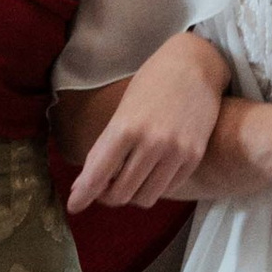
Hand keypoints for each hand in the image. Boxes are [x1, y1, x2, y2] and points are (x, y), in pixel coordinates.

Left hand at [67, 34, 227, 212]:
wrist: (196, 65)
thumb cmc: (152, 83)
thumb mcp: (123, 110)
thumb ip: (106, 147)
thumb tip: (85, 184)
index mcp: (126, 127)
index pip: (98, 174)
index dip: (83, 195)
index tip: (74, 206)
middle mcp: (152, 143)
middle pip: (121, 194)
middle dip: (107, 196)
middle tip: (104, 188)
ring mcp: (176, 152)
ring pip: (145, 197)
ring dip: (132, 195)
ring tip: (128, 181)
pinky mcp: (194, 157)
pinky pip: (167, 188)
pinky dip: (154, 186)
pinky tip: (151, 171)